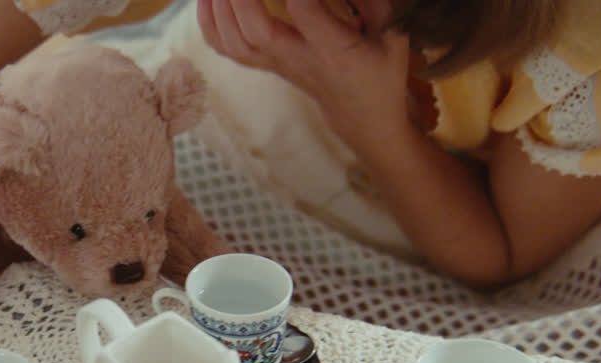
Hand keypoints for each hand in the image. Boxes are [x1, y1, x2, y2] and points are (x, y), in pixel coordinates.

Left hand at [197, 0, 412, 150]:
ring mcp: (276, 65)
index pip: (305, 12)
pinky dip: (210, 24)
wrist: (360, 114)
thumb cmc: (379, 66)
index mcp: (334, 50)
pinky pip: (228, 50)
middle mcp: (298, 59)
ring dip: (220, 7)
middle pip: (257, 31)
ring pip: (236, 42)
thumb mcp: (390, 30)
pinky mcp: (264, 66)